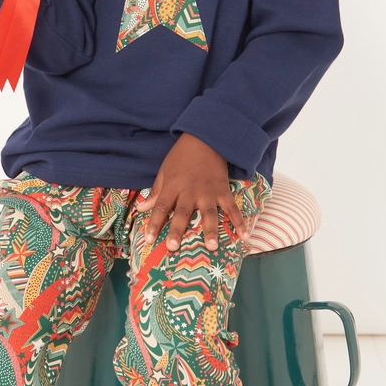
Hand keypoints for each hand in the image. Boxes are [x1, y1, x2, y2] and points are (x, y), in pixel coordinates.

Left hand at [135, 133, 251, 251]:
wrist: (205, 138)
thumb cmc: (181, 156)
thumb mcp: (165, 171)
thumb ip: (156, 192)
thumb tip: (141, 208)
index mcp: (173, 186)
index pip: (161, 207)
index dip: (154, 223)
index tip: (148, 239)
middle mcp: (190, 191)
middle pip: (182, 213)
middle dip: (177, 230)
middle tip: (173, 248)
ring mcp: (208, 191)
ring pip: (209, 213)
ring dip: (210, 230)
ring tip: (212, 247)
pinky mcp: (223, 190)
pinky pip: (232, 208)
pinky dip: (239, 221)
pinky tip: (244, 236)